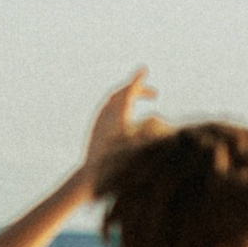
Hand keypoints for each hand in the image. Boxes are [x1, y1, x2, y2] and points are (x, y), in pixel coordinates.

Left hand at [81, 67, 163, 183]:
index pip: (128, 91)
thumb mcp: (137, 148)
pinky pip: (109, 108)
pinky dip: (121, 104)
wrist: (90, 177)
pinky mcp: (96, 127)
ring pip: (114, 100)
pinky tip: (129, 112)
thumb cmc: (116, 166)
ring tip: (141, 98)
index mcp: (116, 116)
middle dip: (137, 89)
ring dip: (128, 96)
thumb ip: (148, 131)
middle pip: (121, 93)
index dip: (137, 80)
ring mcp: (99, 120)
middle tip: (155, 94)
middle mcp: (105, 114)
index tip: (143, 70)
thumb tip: (157, 118)